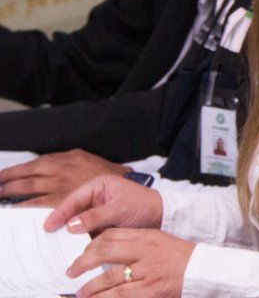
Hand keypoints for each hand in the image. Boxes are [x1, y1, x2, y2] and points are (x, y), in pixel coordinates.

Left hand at [0, 149, 126, 206]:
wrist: (135, 194)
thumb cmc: (116, 181)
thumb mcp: (93, 163)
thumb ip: (73, 165)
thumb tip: (54, 169)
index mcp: (71, 158)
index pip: (38, 162)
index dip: (18, 169)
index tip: (3, 175)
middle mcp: (65, 168)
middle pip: (29, 172)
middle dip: (8, 179)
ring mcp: (64, 184)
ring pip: (30, 186)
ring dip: (11, 191)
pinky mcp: (66, 201)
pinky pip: (39, 203)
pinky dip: (24, 207)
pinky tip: (14, 211)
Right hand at [44, 175, 163, 234]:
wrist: (163, 217)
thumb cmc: (145, 206)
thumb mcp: (120, 209)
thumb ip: (95, 216)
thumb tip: (71, 225)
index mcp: (99, 185)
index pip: (74, 198)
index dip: (60, 212)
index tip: (49, 225)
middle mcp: (95, 197)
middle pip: (72, 210)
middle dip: (60, 222)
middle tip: (46, 235)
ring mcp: (96, 211)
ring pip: (77, 222)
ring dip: (68, 232)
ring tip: (54, 243)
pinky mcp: (100, 224)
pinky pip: (85, 231)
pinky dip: (78, 239)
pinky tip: (70, 247)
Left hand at [67, 228, 191, 297]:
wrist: (205, 271)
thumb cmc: (182, 258)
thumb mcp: (160, 243)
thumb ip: (137, 245)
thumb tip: (107, 251)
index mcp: (147, 236)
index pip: (112, 235)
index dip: (92, 245)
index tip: (83, 254)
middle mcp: (146, 251)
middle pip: (105, 251)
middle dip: (83, 262)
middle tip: (71, 271)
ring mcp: (148, 270)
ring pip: (109, 277)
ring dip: (90, 287)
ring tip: (80, 293)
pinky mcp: (151, 289)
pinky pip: (119, 294)